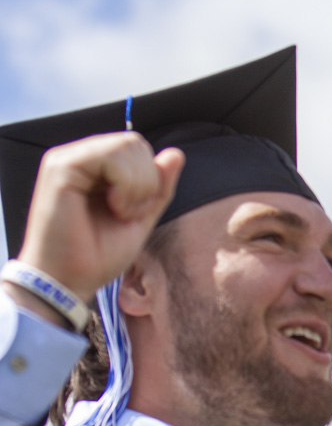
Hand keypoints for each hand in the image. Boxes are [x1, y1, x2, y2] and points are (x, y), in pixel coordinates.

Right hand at [14, 132, 184, 303]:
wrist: (69, 281)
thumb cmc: (97, 256)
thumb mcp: (140, 219)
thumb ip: (158, 189)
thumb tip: (176, 154)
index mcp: (95, 168)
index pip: (137, 149)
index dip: (150, 180)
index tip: (134, 214)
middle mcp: (79, 157)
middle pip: (135, 143)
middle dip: (147, 183)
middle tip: (127, 215)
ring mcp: (67, 159)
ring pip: (127, 146)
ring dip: (137, 187)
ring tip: (119, 213)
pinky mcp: (61, 167)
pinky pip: (111, 156)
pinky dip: (126, 186)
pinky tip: (114, 207)